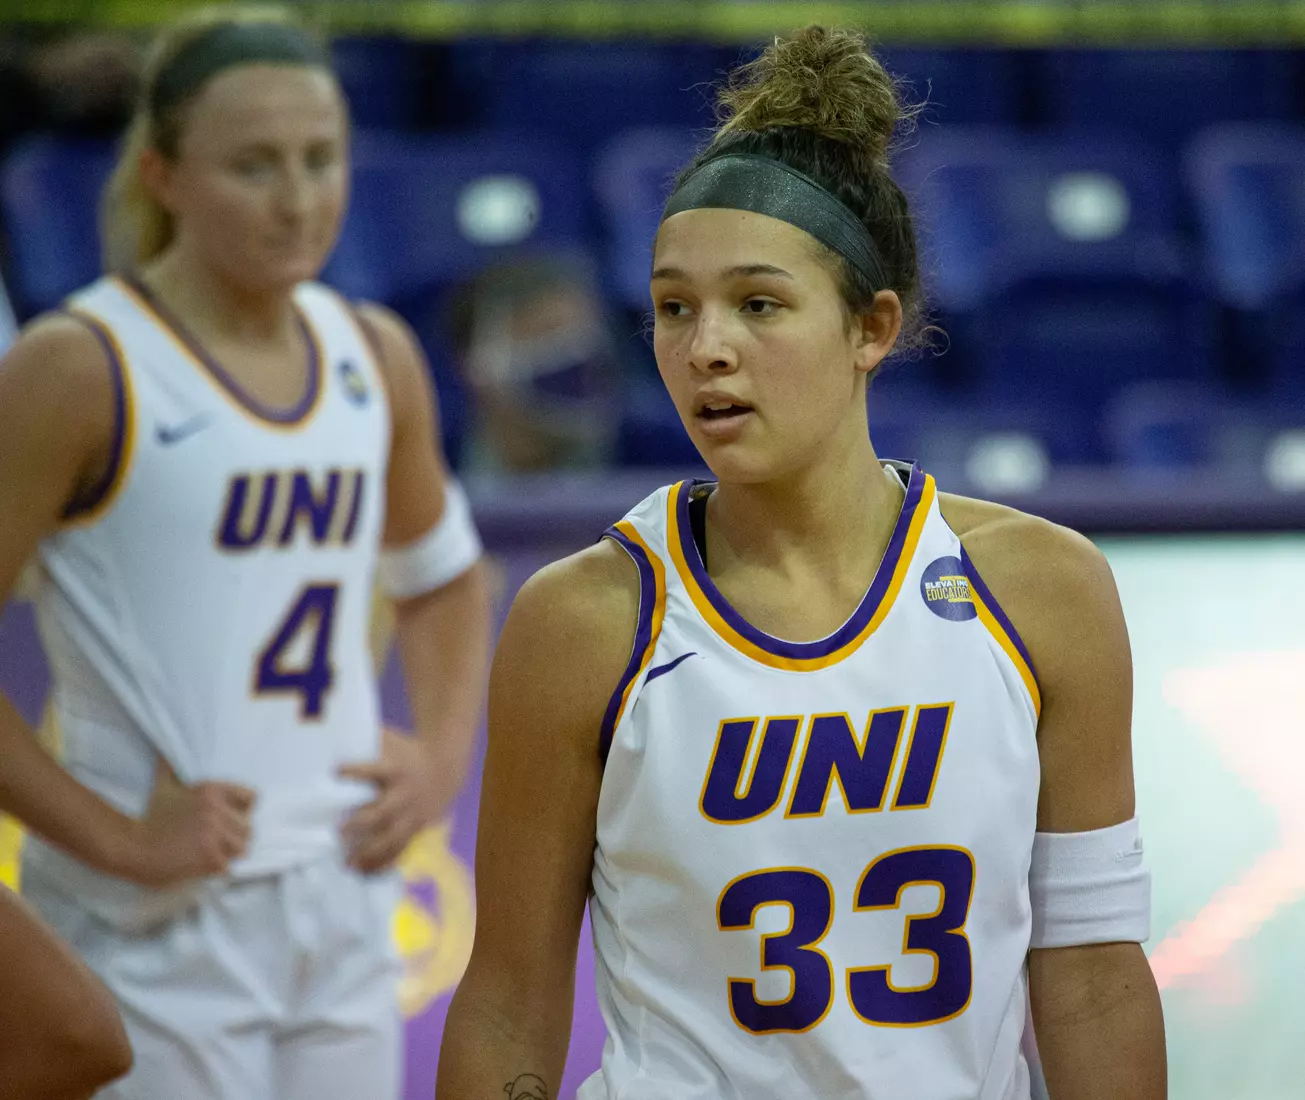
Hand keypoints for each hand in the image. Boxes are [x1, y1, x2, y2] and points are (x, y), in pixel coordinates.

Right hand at [117, 758, 255, 887]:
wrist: (132, 845)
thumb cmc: (151, 815)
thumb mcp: (164, 785)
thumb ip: (170, 766)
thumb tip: (164, 749)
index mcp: (213, 790)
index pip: (252, 798)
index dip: (243, 810)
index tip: (231, 817)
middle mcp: (217, 811)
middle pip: (248, 827)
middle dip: (236, 835)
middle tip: (219, 841)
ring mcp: (215, 835)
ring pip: (242, 848)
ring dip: (230, 853)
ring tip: (213, 853)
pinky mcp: (210, 858)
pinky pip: (228, 866)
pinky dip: (218, 869)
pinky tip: (203, 865)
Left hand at [338, 727, 452, 872]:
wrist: (445, 769)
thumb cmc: (406, 753)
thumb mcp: (391, 742)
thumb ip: (367, 741)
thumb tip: (329, 732)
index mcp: (397, 769)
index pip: (375, 769)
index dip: (356, 770)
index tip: (335, 772)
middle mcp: (405, 794)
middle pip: (383, 811)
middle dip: (361, 823)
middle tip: (338, 833)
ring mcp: (413, 815)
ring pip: (393, 837)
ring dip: (370, 852)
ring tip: (348, 863)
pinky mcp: (416, 829)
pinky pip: (400, 850)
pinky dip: (384, 863)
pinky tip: (365, 872)